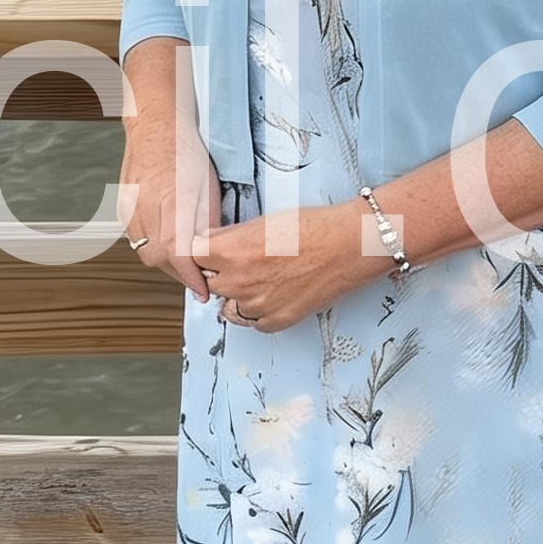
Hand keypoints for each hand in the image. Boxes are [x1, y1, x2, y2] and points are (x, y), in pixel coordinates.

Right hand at [119, 106, 217, 300]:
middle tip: (199, 279)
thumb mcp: (208, 186)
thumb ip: (207, 222)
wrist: (154, 127)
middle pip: (160, 259)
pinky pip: (138, 240)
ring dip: (167, 263)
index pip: (178, 254)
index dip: (191, 278)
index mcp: (171, 201)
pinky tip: (168, 243)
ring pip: (147, 253)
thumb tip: (212, 251)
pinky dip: (154, 248)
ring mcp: (130, 209)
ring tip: (185, 262)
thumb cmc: (184, 150)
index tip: (203, 291)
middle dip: (182, 275)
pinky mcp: (123, 210)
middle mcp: (146, 208)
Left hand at [188, 202, 384, 332]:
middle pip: (210, 283)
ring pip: (230, 305)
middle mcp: (237, 282)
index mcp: (229, 252)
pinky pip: (253, 321)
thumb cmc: (312, 227)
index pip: (193, 256)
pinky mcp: (275, 321)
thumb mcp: (262, 221)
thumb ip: (230, 236)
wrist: (349, 246)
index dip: (205, 251)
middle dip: (221, 273)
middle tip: (245, 262)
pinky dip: (259, 311)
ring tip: (264, 277)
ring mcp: (256, 305)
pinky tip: (275, 292)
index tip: (214, 251)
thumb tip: (209, 242)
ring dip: (239, 294)